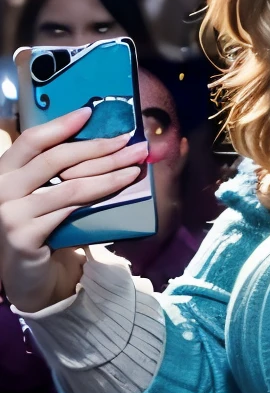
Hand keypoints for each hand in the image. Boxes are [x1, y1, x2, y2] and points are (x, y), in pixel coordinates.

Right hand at [0, 108, 147, 311]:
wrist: (30, 279)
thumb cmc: (41, 232)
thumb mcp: (43, 198)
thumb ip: (56, 176)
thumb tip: (100, 146)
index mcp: (4, 172)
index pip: (30, 141)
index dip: (60, 124)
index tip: (89, 112)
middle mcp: (1, 188)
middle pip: (56, 159)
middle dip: (98, 147)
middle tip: (129, 142)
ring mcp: (10, 213)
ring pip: (70, 185)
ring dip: (108, 172)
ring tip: (134, 164)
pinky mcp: (24, 236)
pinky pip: (71, 210)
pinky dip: (99, 196)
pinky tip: (119, 187)